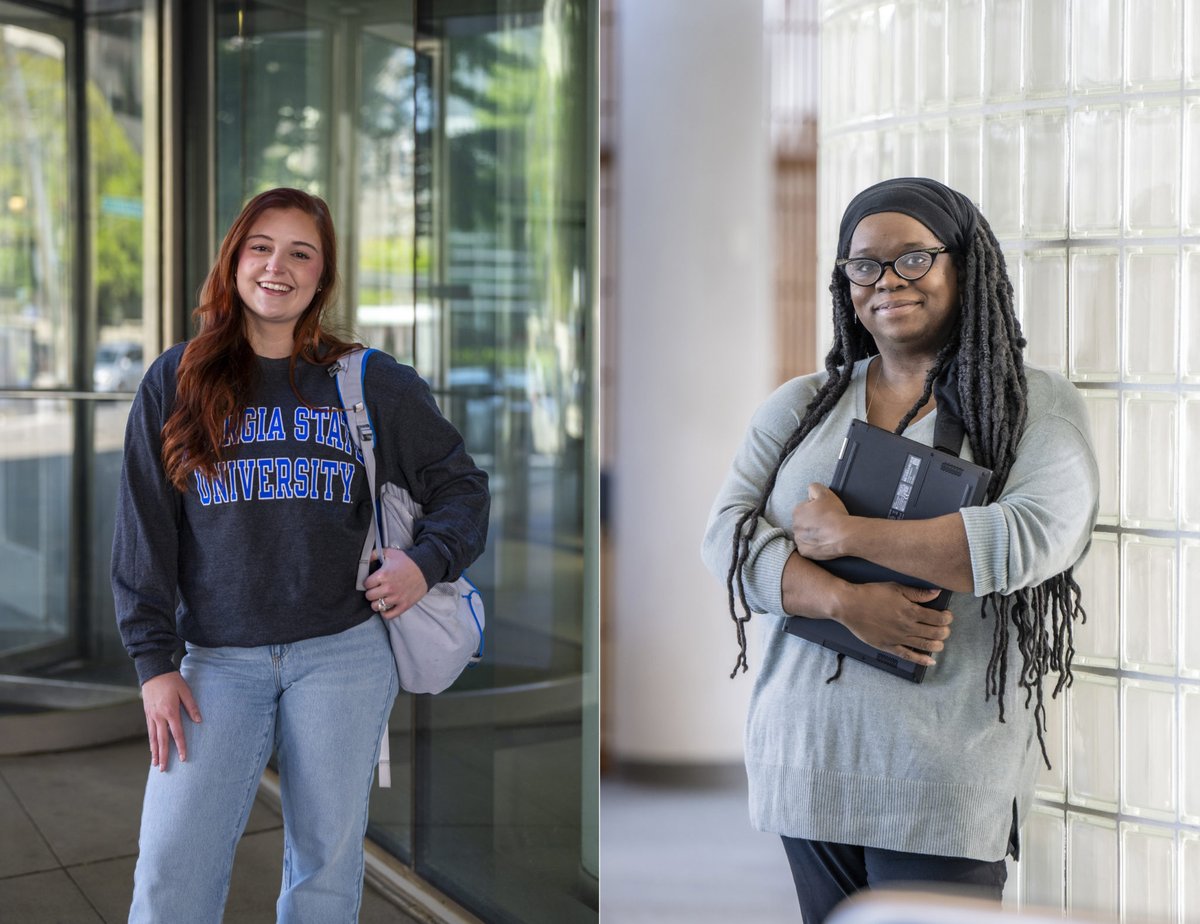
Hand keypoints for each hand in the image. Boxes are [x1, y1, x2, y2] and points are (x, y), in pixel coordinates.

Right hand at [141, 671, 200, 770]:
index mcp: (170, 711)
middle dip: (163, 756)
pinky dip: (150, 742)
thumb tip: (199, 721)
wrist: (152, 671)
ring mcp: (151, 716)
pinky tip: (152, 749)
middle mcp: (159, 716)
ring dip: (154, 752)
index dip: (180, 746)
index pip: (176, 733)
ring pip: (152, 738)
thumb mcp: (185, 691)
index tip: (183, 758)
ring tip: (156, 764)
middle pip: (161, 740)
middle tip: (163, 770)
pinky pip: (149, 731)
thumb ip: (192, 706)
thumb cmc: (172, 680)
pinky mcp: (147, 713)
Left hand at [365, 548, 429, 618]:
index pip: (366, 584)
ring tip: (381, 598)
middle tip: (376, 589)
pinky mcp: (404, 605)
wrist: (426, 569)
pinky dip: (385, 613)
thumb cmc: (408, 561)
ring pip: (376, 606)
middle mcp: (388, 588)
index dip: (368, 582)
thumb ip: (375, 554)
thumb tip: (366, 560)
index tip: (372, 582)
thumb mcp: (391, 553)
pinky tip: (386, 607)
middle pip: (369, 596)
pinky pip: (388, 615)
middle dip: (371, 592)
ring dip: (377, 602)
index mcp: (383, 575)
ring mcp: (396, 598)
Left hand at [792, 483, 852, 559]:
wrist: (844, 534)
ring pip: (804, 535)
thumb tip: (810, 490)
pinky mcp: (804, 552)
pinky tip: (824, 542)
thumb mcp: (825, 493)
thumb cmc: (834, 513)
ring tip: (826, 533)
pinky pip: (807, 547)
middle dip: (811, 522)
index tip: (824, 512)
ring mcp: (799, 540)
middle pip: (803, 522)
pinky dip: (814, 546)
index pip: (804, 508)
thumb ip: (814, 487)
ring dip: (812, 534)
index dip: (815, 510)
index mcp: (797, 511)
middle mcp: (794, 526)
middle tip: (826, 523)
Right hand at [836, 583, 951, 666]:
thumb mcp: (896, 588)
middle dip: (945, 631)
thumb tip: (936, 593)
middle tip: (944, 628)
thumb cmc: (871, 594)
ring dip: (938, 645)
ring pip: (926, 646)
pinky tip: (930, 661)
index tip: (947, 615)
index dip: (947, 618)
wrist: (849, 606)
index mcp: (911, 611)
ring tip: (939, 641)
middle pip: (936, 633)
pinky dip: (921, 660)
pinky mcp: (889, 647)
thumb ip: (917, 593)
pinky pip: (909, 657)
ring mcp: (899, 639)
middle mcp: (908, 627)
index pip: (938, 618)